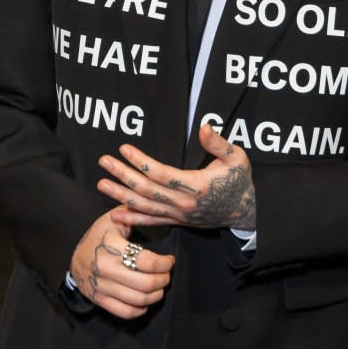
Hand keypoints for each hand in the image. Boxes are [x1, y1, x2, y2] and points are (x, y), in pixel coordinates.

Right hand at [70, 210, 174, 319]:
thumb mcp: (113, 218)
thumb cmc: (99, 235)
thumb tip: (153, 203)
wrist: (72, 255)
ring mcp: (101, 286)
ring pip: (138, 300)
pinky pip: (125, 312)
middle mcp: (105, 268)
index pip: (147, 261)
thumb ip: (133, 212)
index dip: (165, 263)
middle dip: (163, 280)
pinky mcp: (99, 300)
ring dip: (156, 295)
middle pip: (146, 283)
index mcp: (111, 246)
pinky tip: (145, 300)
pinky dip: (140, 309)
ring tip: (159, 286)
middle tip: (166, 274)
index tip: (169, 260)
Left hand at [97, 124, 256, 230]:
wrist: (246, 211)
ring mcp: (179, 214)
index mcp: (196, 186)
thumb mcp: (237, 157)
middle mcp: (183, 203)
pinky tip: (115, 214)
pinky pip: (151, 222)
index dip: (140, 161)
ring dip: (121, 196)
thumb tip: (204, 126)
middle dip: (123, 175)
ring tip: (101, 184)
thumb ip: (218, 143)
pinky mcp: (177, 221)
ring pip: (144, 206)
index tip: (124, 148)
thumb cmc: (240, 180)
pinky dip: (133, 219)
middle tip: (104, 162)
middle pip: (146, 190)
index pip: (160, 173)